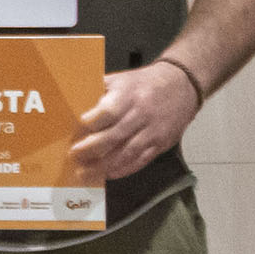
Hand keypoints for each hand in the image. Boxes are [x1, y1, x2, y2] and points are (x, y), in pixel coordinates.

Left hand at [69, 57, 206, 183]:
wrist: (183, 85)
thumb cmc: (144, 84)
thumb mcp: (121, 79)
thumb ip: (99, 90)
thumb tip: (71, 102)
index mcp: (129, 94)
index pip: (110, 111)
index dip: (94, 121)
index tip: (80, 126)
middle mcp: (142, 113)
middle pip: (115, 135)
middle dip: (92, 148)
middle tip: (75, 155)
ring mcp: (153, 131)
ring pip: (127, 152)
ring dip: (104, 166)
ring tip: (85, 173)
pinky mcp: (161, 143)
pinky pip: (141, 160)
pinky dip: (123, 169)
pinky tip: (108, 174)